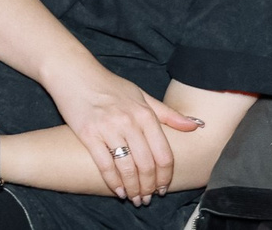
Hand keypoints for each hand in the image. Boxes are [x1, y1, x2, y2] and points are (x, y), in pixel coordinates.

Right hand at [48, 65, 201, 203]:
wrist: (74, 73)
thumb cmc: (109, 85)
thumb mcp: (142, 96)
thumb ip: (168, 114)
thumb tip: (196, 125)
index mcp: (144, 113)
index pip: (163, 154)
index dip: (166, 176)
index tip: (164, 188)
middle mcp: (129, 121)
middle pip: (147, 165)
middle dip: (149, 187)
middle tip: (148, 198)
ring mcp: (108, 128)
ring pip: (127, 168)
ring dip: (133, 188)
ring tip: (135, 198)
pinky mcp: (88, 134)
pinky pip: (105, 165)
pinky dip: (113, 182)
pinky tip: (118, 190)